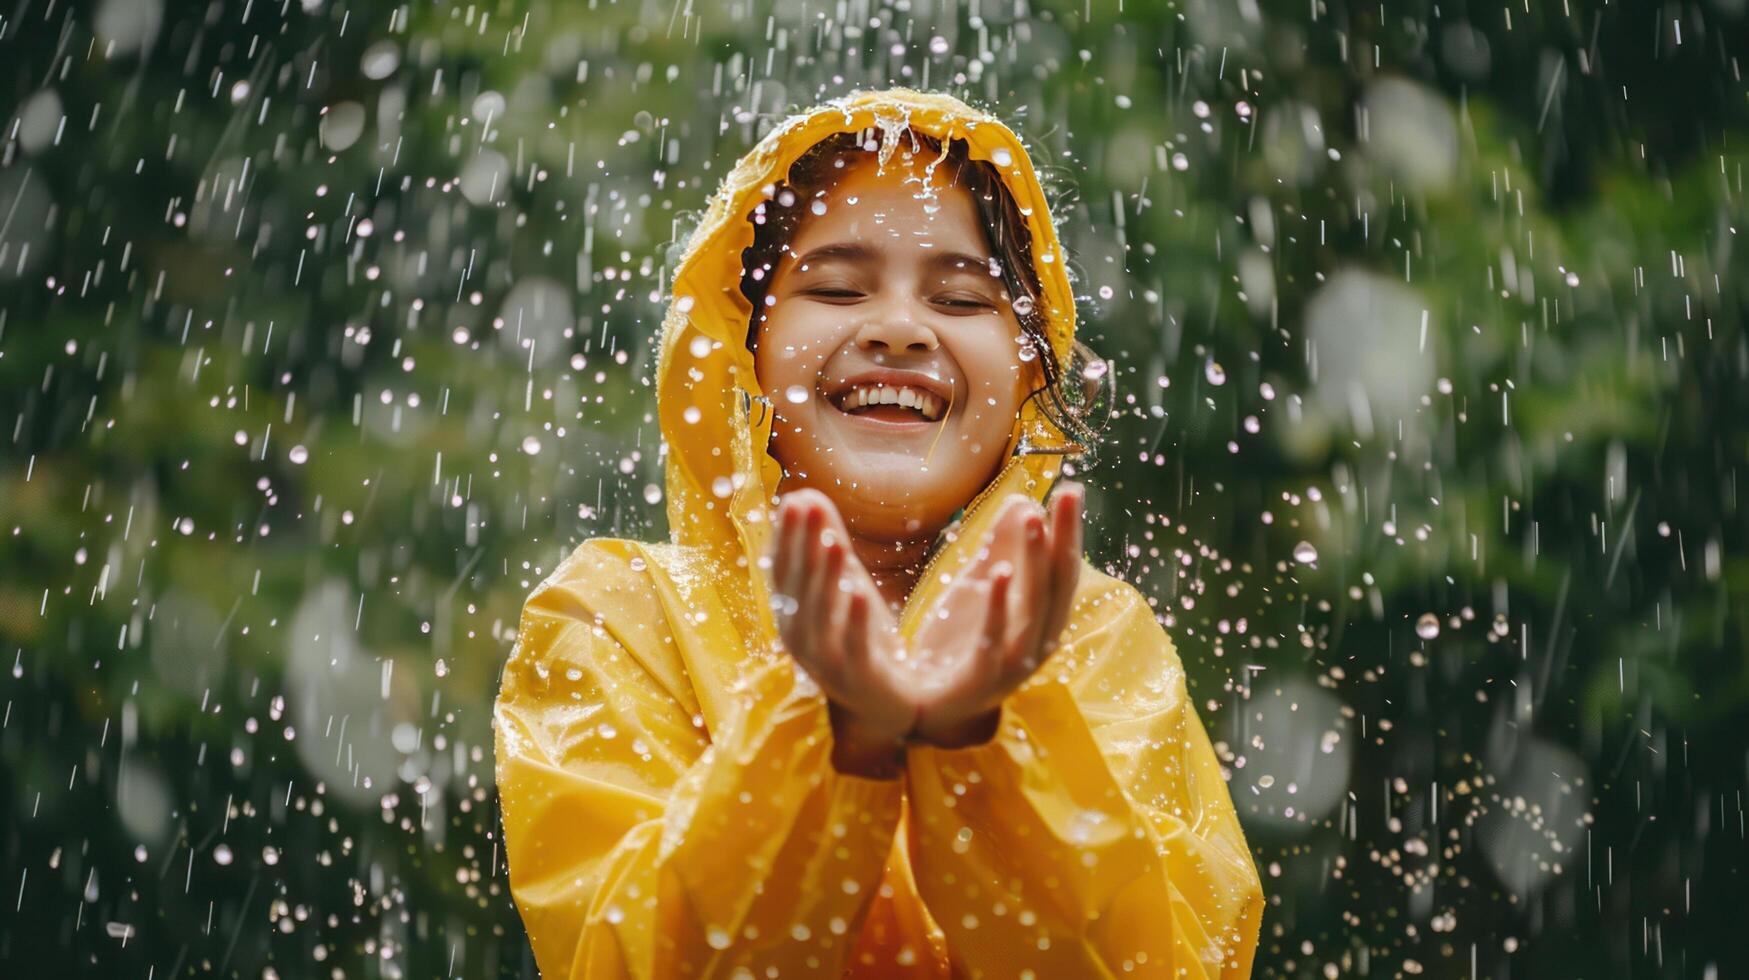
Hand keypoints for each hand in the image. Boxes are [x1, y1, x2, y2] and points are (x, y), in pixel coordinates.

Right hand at [768, 490, 916, 773]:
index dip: (788, 537)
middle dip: (802, 547)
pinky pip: (853, 648)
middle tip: (808, 507)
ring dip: (825, 578)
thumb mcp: (842, 584)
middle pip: (796, 589)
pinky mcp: (857, 679)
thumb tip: (806, 493)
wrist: (886, 701)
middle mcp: (800, 638)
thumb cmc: (857, 635)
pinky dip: (853, 620)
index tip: (795, 500)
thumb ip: (825, 543)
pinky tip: (860, 592)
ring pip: (819, 617)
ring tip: (836, 542)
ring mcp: (825, 662)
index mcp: (792, 614)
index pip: (784, 570)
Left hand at [909, 483, 1083, 748]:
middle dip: (1064, 537)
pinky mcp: (982, 679)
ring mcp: (1014, 662)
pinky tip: (997, 574)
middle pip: (1058, 583)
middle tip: (1068, 493)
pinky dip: (998, 606)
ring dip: (1035, 562)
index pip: (1062, 567)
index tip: (1071, 487)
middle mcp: (1038, 639)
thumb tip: (1023, 501)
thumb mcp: (981, 588)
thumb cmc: (960, 643)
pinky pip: (993, 640)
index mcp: (1041, 617)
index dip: (1068, 530)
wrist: (928, 706)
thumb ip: (1001, 549)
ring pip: (1034, 609)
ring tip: (1034, 520)